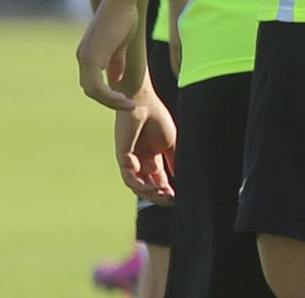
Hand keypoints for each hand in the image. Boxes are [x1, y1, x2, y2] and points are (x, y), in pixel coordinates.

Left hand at [77, 1, 138, 109]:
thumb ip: (116, 62)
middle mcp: (83, 58)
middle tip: (128, 105)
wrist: (121, 0)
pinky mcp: (92, 57)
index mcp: (88, 55)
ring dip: (110, 101)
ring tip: (129, 104)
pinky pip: (97, 85)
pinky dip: (109, 95)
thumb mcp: (121, 44)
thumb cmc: (124, 16)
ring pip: (92, 90)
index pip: (93, 82)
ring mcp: (85, 58)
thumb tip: (114, 79)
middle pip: (90, 90)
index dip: (107, 94)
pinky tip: (124, 97)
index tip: (125, 98)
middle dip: (109, 101)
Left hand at [115, 84, 175, 204]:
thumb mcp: (171, 143)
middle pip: (148, 185)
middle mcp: (140, 161)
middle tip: (172, 200)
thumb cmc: (157, 118)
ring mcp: (130, 161)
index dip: (167, 189)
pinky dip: (141, 186)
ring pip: (138, 185)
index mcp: (151, 156)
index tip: (179, 196)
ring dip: (151, 193)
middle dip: (160, 195)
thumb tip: (182, 177)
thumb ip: (174, 160)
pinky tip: (154, 187)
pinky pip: (129, 178)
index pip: (158, 179)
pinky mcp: (123, 158)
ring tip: (165, 195)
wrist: (143, 103)